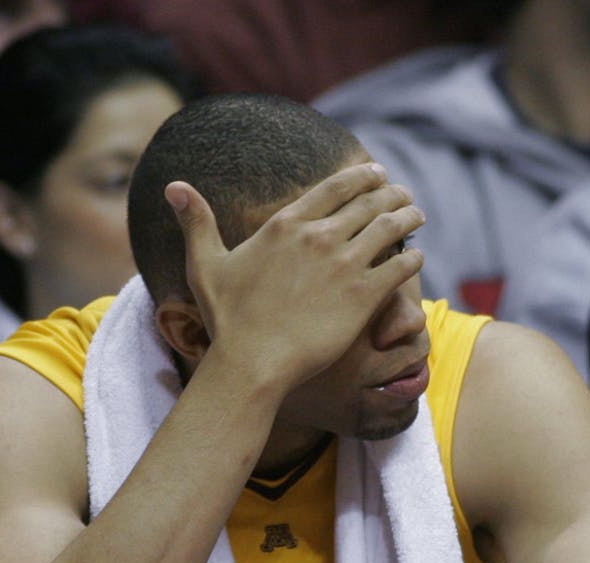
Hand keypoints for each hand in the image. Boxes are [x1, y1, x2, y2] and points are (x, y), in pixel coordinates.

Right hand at [168, 163, 424, 388]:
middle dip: (391, 192)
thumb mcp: (205, 264)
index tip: (375, 173)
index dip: (361, 176)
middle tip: (403, 192)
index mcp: (286, 224)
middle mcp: (319, 236)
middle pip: (369, 201)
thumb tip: (173, 185)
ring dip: (408, 216)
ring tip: (416, 215)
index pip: (335, 186)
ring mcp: (345, 264)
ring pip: (390, 226)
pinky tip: (417, 257)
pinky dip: (412, 257)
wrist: (253, 363)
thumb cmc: (227, 319)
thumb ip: (196, 222)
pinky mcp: (364, 294)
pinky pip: (400, 265)